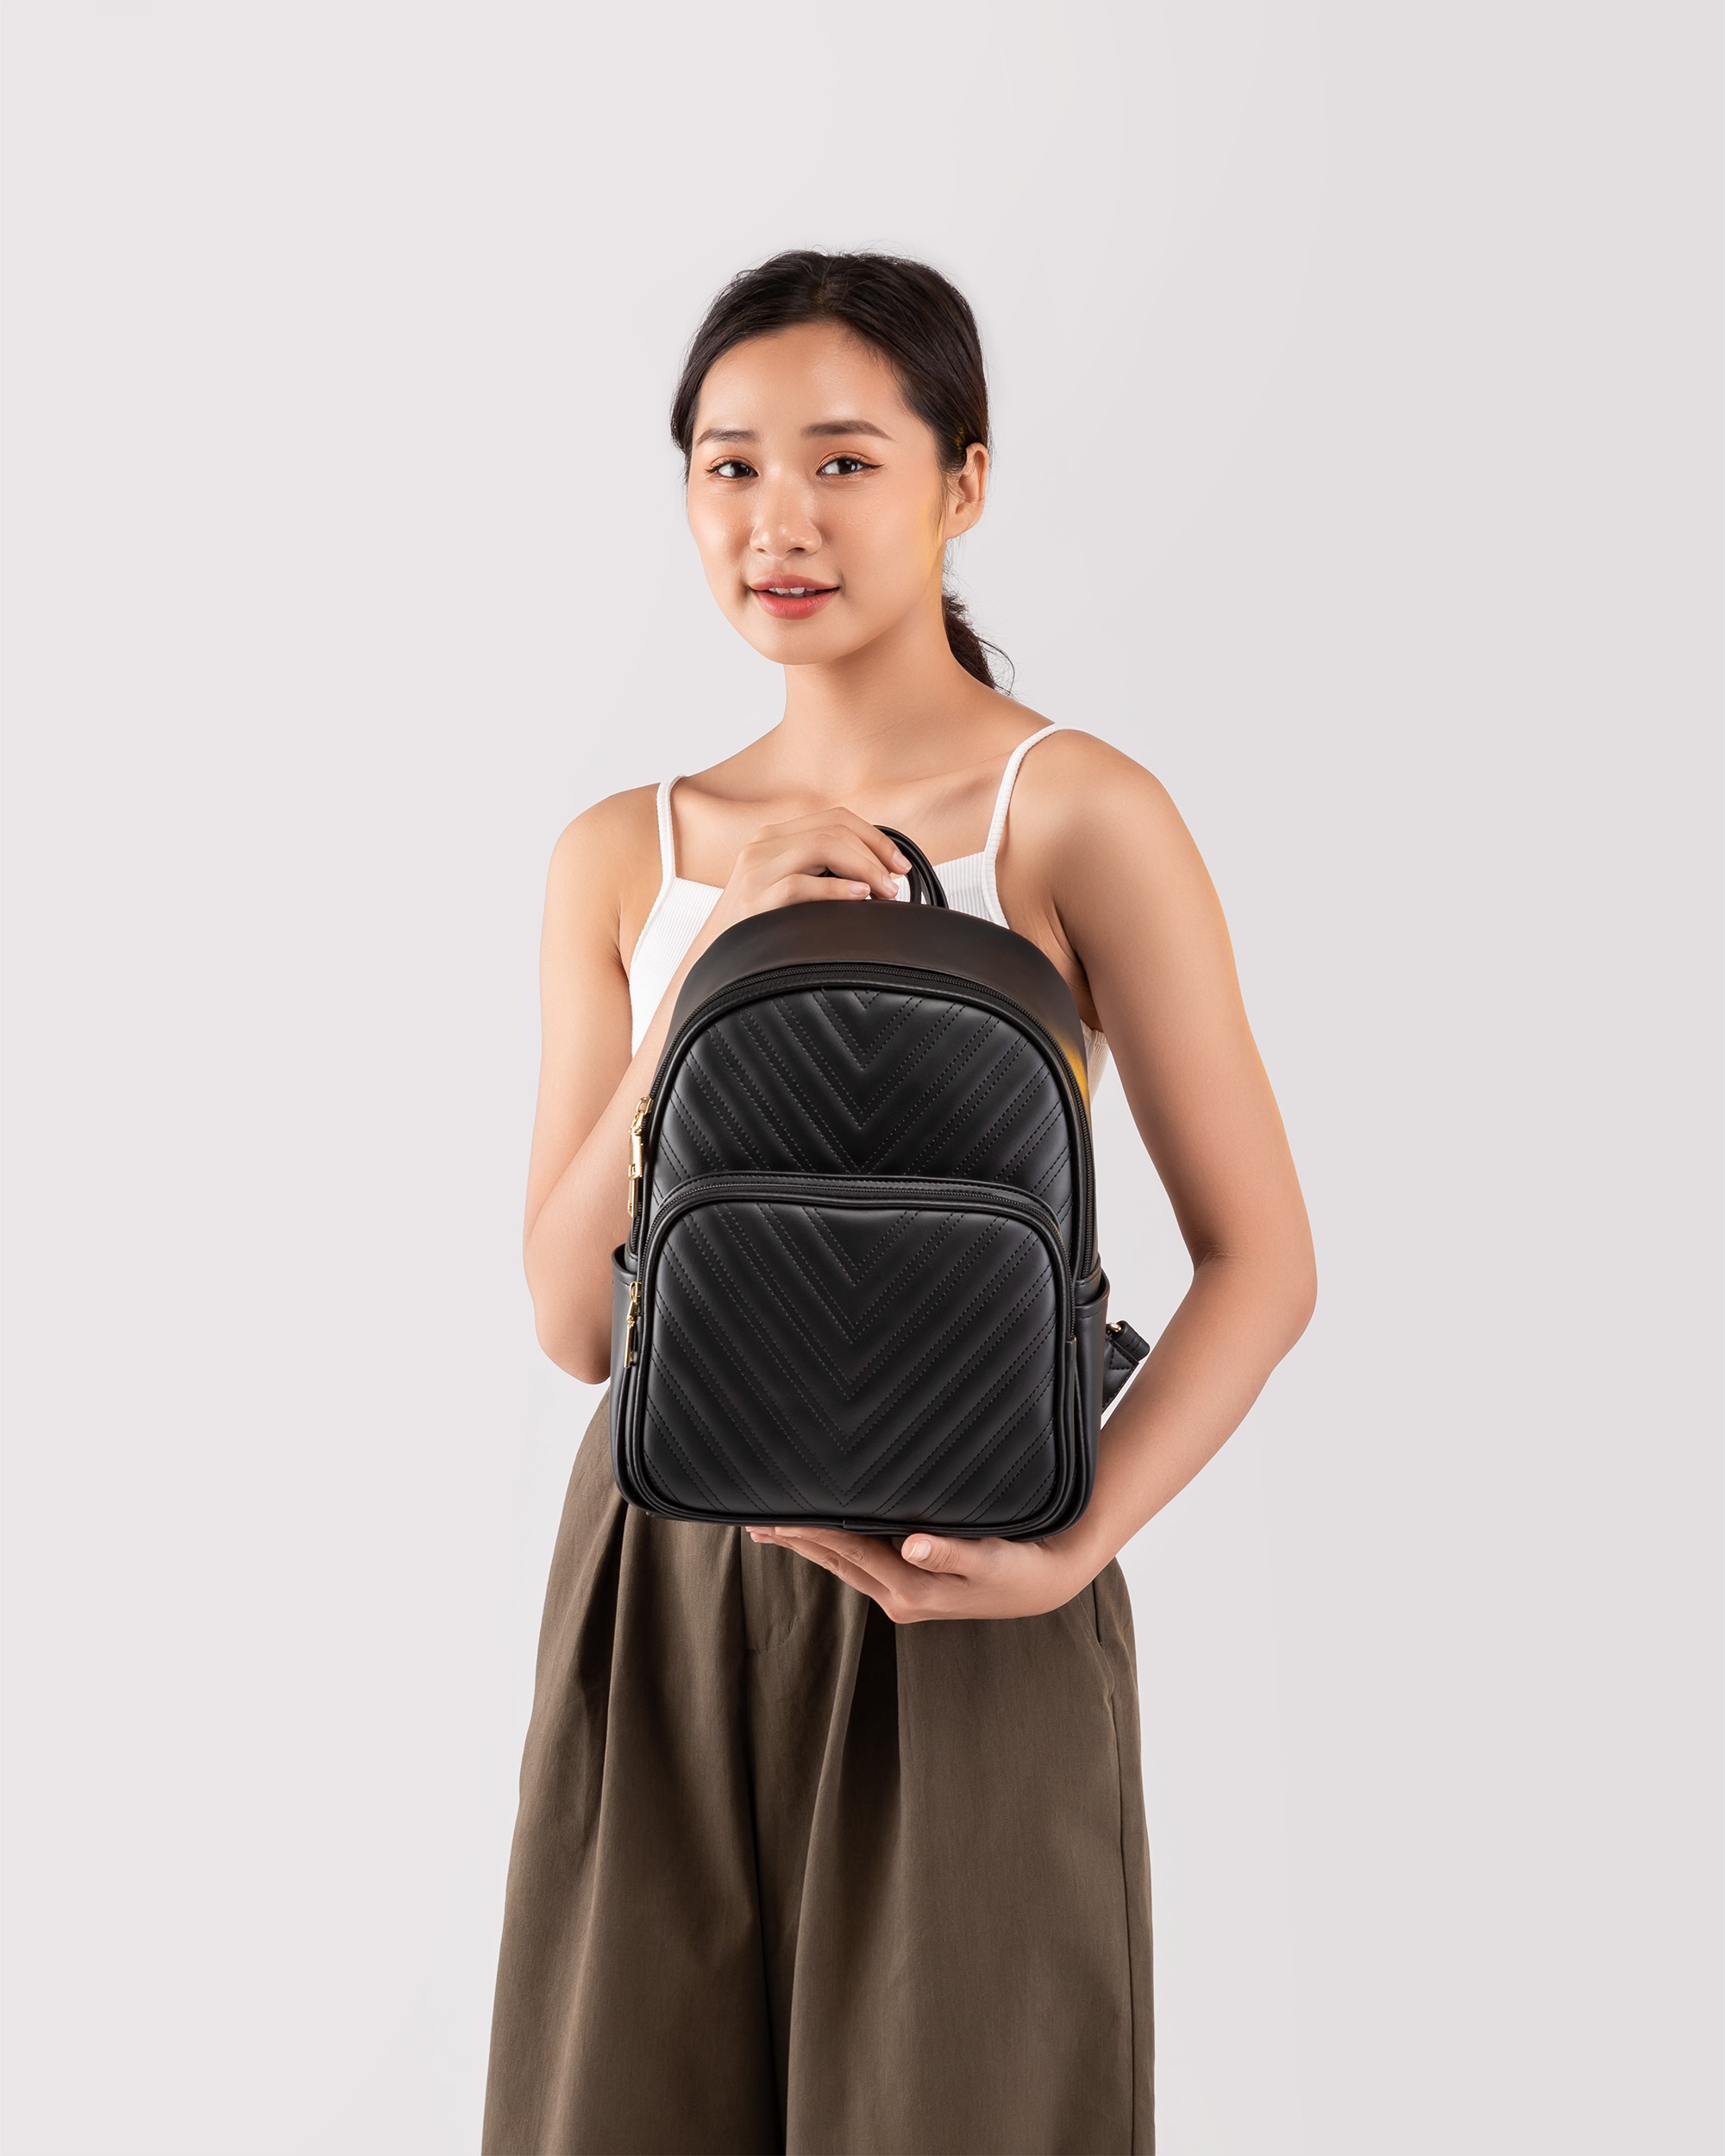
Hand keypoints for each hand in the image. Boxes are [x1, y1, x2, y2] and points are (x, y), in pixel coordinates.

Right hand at [705, 808, 909, 935]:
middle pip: (834, 828)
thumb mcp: (788, 885)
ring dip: (864, 868)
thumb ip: (821, 870)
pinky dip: (836, 889)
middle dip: (876, 854)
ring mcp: (755, 869)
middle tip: (896, 884)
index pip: (836, 818)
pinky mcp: (752, 899)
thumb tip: (878, 872)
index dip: (876, 838)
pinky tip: (858, 897)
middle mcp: (763, 844)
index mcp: (774, 837)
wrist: (713, 959)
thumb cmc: (761, 926)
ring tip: (883, 892)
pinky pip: (801, 884)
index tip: (899, 865)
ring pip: (822, 845)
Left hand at [744, 1520, 1100, 1621]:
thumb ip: (949, 1552)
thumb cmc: (1017, 1567)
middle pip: (835, 1560)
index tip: (774, 1515)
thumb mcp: (988, 1558)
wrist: (1042, 1584)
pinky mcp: (911, 1587)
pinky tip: (822, 1535)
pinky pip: (860, 1564)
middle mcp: (898, 1598)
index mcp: (910, 1590)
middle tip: (753, 1519)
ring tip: (773, 1527)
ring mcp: (902, 1596)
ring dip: (809, 1545)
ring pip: (844, 1565)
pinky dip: (834, 1548)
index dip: (810, 1531)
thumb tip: (911, 1546)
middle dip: (796, 1540)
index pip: (847, 1551)